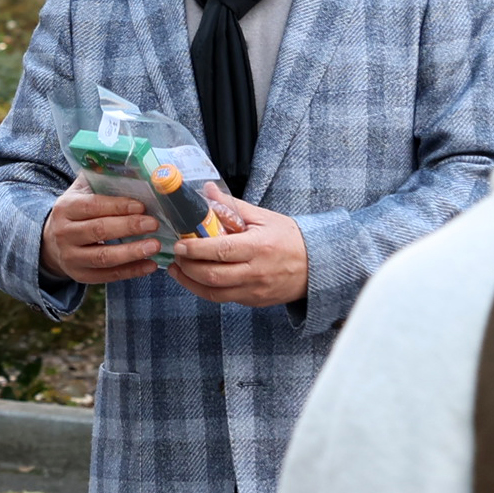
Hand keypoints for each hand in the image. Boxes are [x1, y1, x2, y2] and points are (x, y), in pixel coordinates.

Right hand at [44, 186, 162, 284]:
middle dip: (129, 227)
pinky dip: (131, 271)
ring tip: (155, 246)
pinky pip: (108, 276)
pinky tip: (150, 264)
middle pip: (99, 231)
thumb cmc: (76, 212)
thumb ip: (99, 180)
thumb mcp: (80, 192)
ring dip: (132, 252)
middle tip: (153, 224)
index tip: (141, 205)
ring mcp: (71, 257)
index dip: (118, 206)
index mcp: (65, 208)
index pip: (92, 206)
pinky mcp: (80, 275)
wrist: (51, 242)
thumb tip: (131, 167)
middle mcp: (64, 233)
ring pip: (104, 257)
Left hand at [170, 195, 311, 309]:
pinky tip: (197, 278)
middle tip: (176, 256)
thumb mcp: (263, 217)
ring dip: (190, 283)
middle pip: (212, 276)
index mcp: (258, 247)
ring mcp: (254, 290)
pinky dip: (206, 289)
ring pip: (214, 294)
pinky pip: (224, 298)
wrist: (317, 265)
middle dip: (188, 267)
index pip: (221, 250)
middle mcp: (256, 272)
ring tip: (179, 270)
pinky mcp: (253, 301)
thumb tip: (207, 191)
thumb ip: (232, 205)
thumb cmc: (289, 238)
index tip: (180, 244)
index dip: (196, 249)